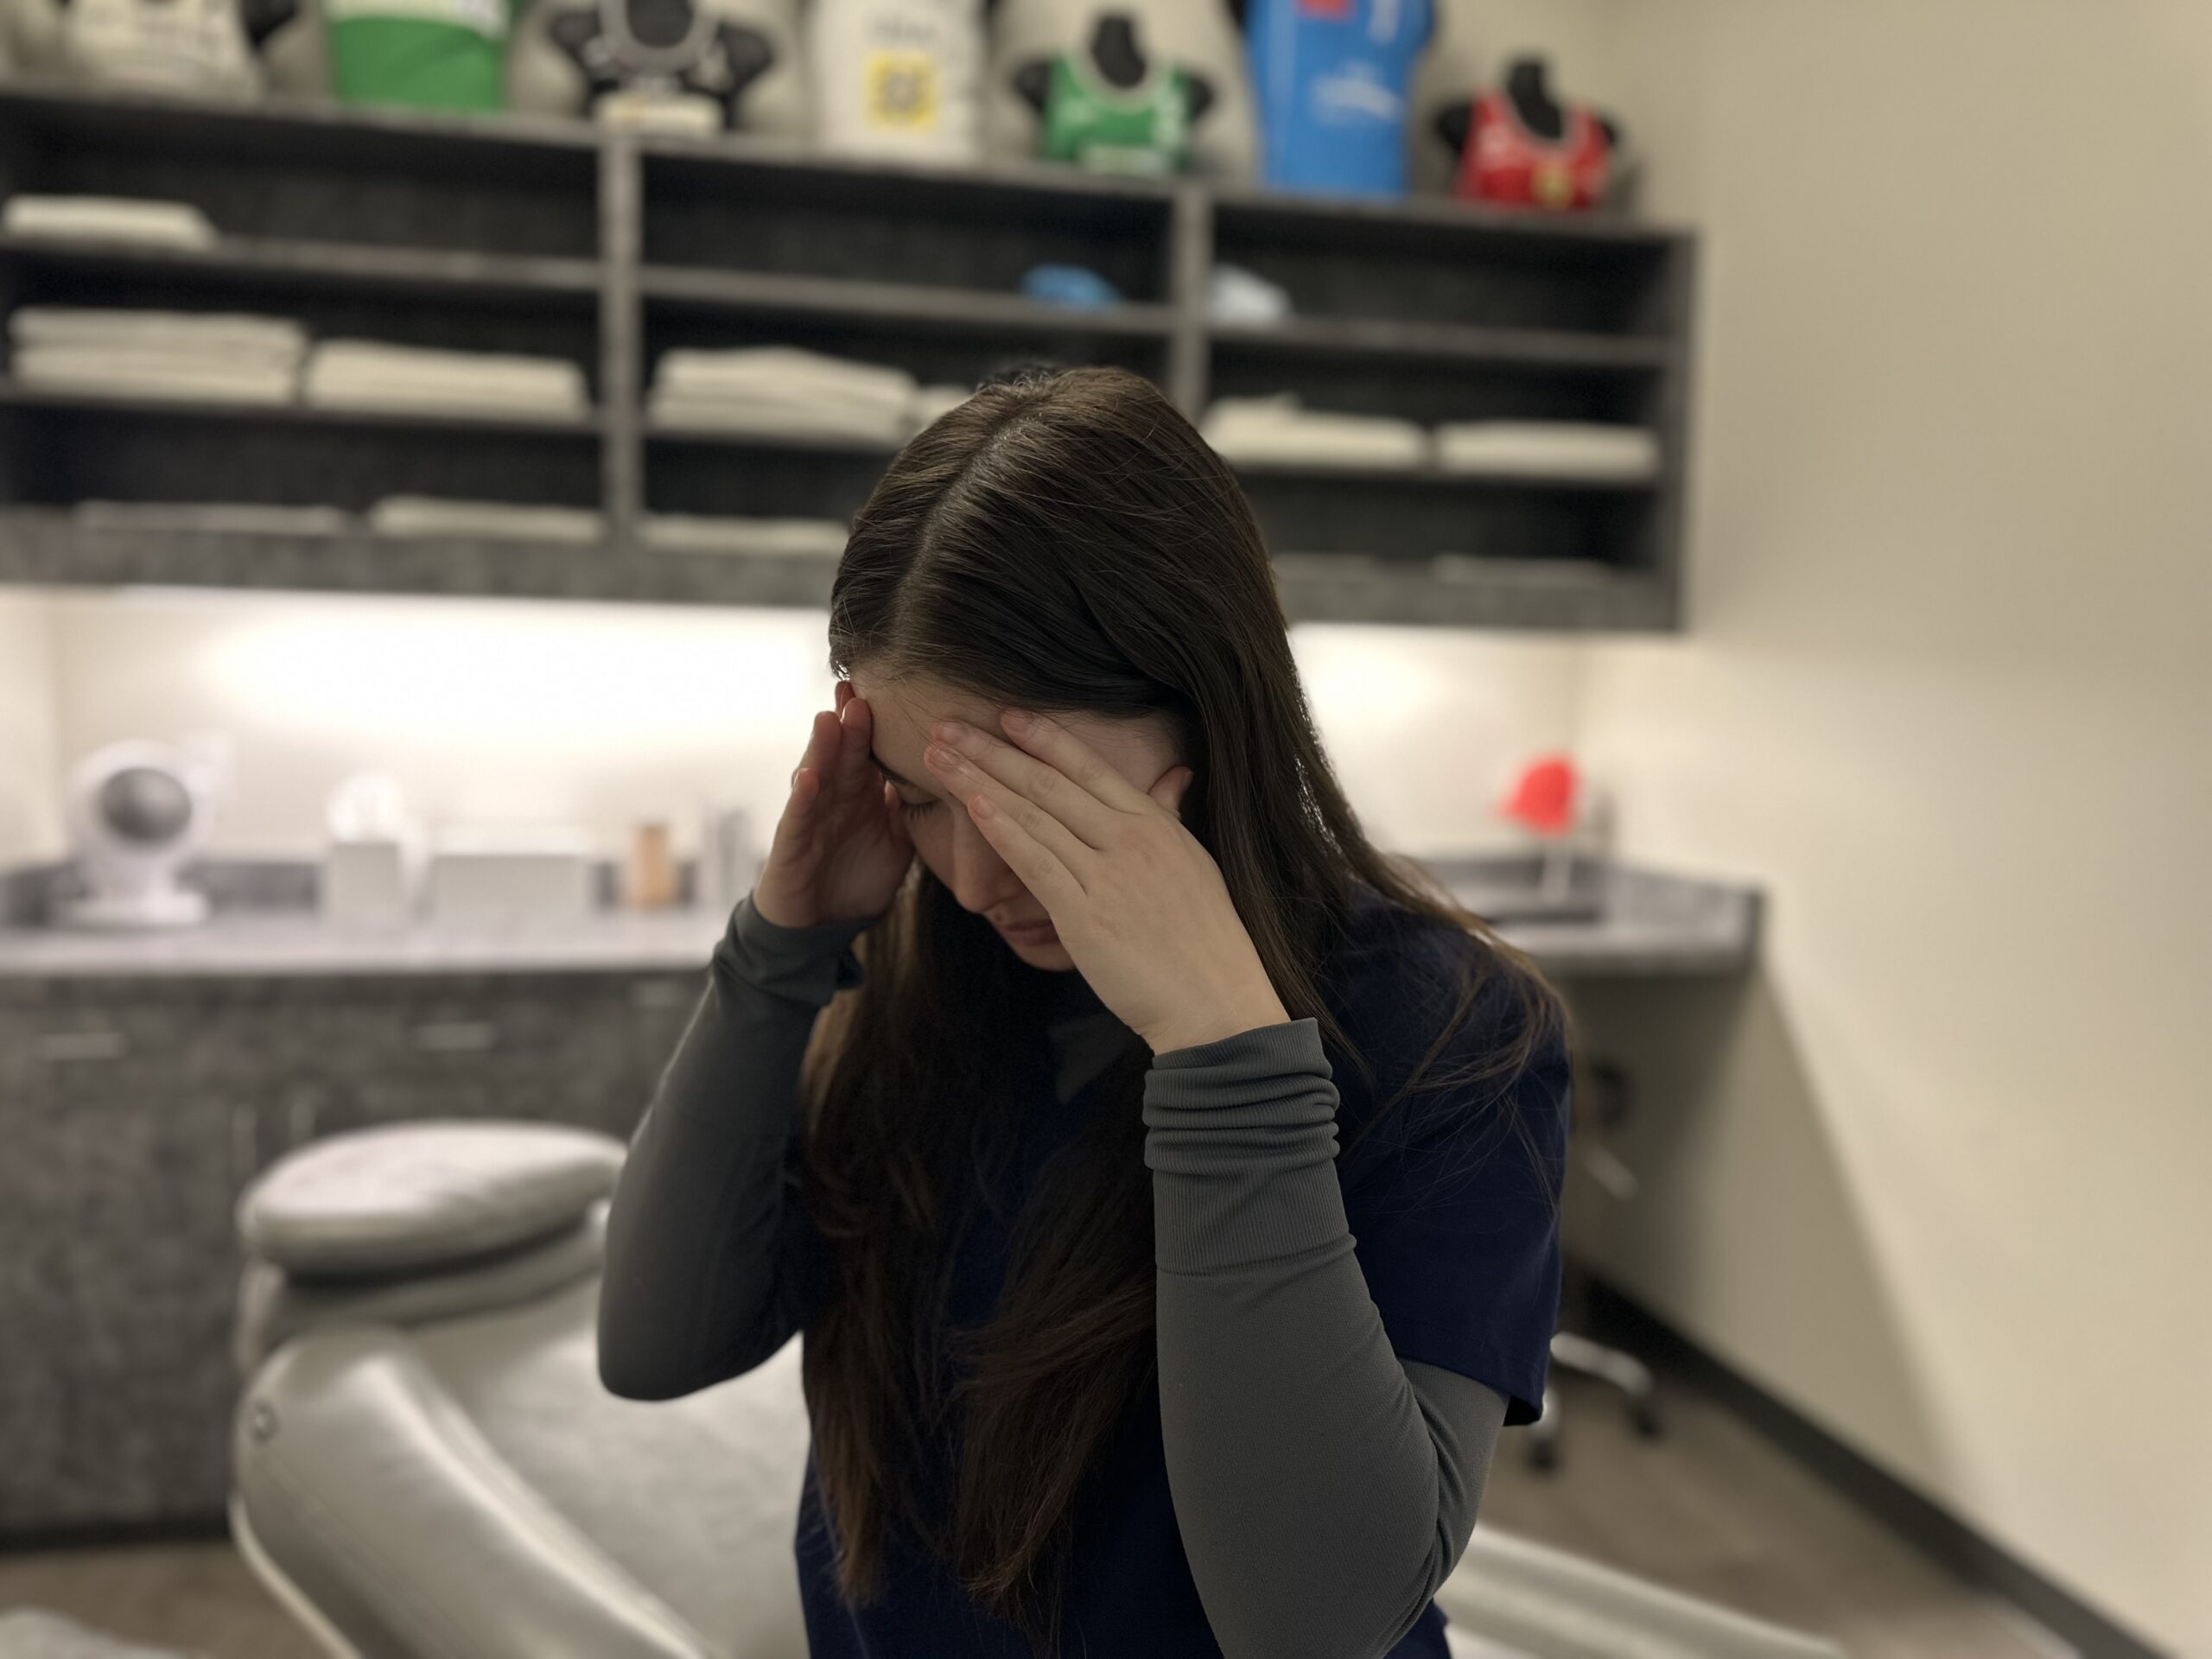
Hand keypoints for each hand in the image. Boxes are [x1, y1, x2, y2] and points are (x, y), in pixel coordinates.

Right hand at [752, 683, 913, 928]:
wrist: (824, 925)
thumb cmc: (859, 877)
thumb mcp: (898, 840)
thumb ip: (915, 808)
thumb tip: (950, 774)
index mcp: (860, 794)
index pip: (867, 751)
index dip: (874, 724)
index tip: (886, 689)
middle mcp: (833, 799)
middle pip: (842, 754)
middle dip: (849, 723)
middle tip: (858, 690)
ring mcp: (809, 819)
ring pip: (816, 776)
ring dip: (822, 748)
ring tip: (831, 717)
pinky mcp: (790, 847)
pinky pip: (796, 819)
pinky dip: (802, 798)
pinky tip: (809, 777)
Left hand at [923, 709, 1290, 1053]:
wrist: (1215, 1000)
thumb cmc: (1206, 939)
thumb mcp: (1194, 863)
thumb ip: (1169, 816)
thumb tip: (1176, 773)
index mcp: (1154, 823)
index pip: (1088, 766)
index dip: (1042, 737)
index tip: (1003, 715)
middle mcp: (1130, 839)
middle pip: (1048, 782)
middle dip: (991, 750)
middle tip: (945, 726)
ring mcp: (1108, 875)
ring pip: (1032, 815)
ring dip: (978, 781)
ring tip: (937, 757)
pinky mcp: (1087, 916)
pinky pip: (1036, 864)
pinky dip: (1001, 831)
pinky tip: (971, 806)